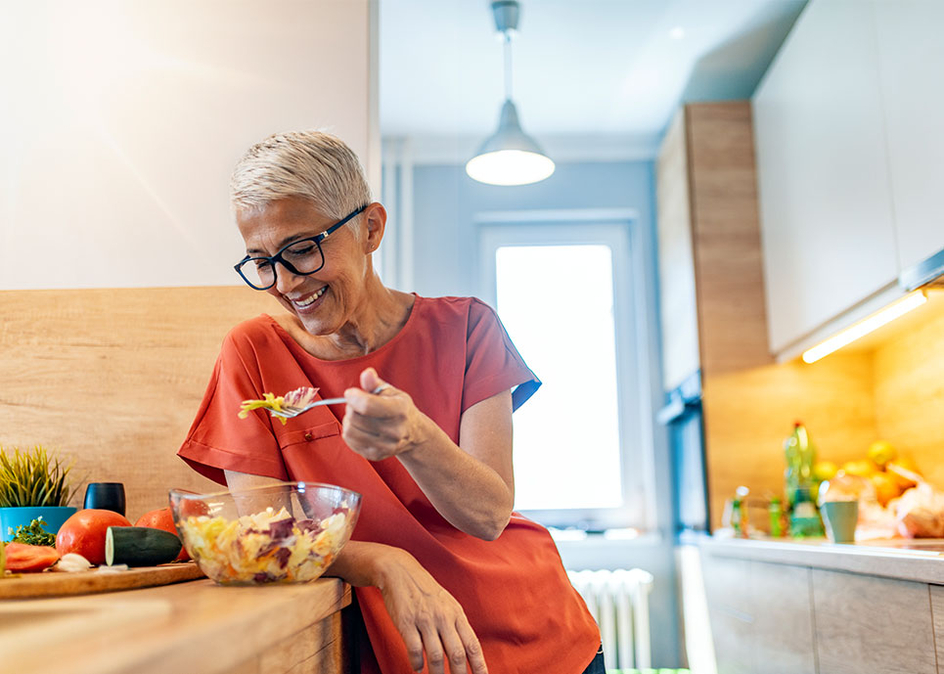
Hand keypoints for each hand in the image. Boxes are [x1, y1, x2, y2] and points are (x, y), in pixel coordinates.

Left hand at [342, 367, 428, 460]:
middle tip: (356, 404)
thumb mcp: (391, 392)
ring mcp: (385, 446)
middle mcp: (394, 431)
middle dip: (350, 407)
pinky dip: (349, 432)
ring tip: (357, 416)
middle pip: (355, 418)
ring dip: (348, 420)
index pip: (367, 405)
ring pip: (349, 431)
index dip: (353, 397)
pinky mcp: (375, 455)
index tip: (351, 392)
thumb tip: (367, 374)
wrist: (413, 434)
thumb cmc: (399, 408)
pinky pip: (349, 441)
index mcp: (399, 410)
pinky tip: (359, 427)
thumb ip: (375, 383)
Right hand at [378, 548, 487, 673]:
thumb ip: (457, 626)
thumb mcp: (447, 604)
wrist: (400, 571)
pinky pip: (415, 649)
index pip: (472, 645)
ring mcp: (425, 620)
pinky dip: (417, 664)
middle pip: (457, 654)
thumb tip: (467, 651)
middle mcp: (444, 617)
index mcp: (456, 614)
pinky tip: (418, 669)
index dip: (479, 666)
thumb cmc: (426, 591)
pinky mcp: (406, 622)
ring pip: (437, 656)